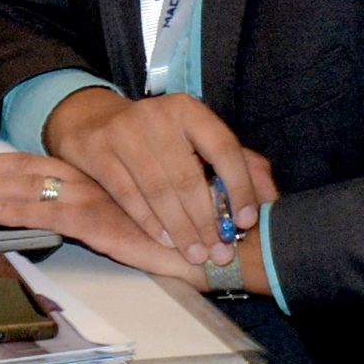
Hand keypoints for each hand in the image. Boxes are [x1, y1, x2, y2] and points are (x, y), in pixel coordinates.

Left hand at [0, 148, 207, 284]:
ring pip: (28, 187)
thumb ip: (121, 207)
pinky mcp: (100, 222)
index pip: (39, 165)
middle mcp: (92, 180)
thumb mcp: (147, 217)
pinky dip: (16, 211)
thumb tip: (90, 206)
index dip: (1, 163)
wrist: (225, 239)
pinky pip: (49, 215)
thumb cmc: (193, 230)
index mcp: (99, 175)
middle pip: (24, 169)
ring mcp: (94, 198)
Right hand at [38, 88, 275, 267]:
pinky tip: (166, 240)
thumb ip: (238, 164)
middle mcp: (157, 115)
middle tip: (221, 252)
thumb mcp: (197, 140)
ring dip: (181, 228)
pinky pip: (128, 194)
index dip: (238, 187)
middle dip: (207, 220)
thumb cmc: (158, 138)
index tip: (245, 222)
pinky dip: (150, 222)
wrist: (93, 120)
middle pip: (188, 176)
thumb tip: (271, 196)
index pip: (223, 148)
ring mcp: (123, 131)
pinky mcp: (97, 150)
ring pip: (159, 189)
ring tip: (197, 254)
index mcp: (189, 110)